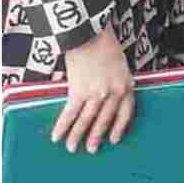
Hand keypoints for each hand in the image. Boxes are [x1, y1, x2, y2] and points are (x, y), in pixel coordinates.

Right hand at [53, 32, 135, 154]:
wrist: (89, 32)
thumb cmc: (103, 42)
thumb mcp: (118, 64)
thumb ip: (115, 80)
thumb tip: (102, 95)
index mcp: (126, 86)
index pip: (126, 113)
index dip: (119, 127)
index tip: (114, 139)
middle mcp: (114, 93)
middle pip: (104, 121)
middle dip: (96, 137)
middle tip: (92, 150)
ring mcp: (97, 94)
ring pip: (87, 121)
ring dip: (78, 136)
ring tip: (72, 148)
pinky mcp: (79, 91)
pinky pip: (70, 114)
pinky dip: (62, 126)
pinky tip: (57, 136)